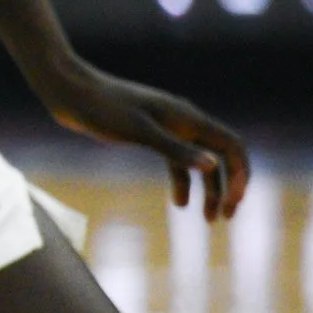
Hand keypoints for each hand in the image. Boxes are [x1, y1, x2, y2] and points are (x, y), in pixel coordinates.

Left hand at [40, 58, 247, 220]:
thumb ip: (176, 149)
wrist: (70, 93)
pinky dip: (182, 182)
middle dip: (229, 186)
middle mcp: (184, 122)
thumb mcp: (140, 131)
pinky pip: (176, 161)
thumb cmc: (103, 108)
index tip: (234, 202)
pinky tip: (179, 204)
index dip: (241, 174)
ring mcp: (168, 128)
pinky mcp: (149, 135)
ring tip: (208, 220)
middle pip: (221, 156)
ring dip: (208, 189)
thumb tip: (213, 166)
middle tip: (225, 217)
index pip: (232, 145)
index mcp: (188, 118)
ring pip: (200, 162)